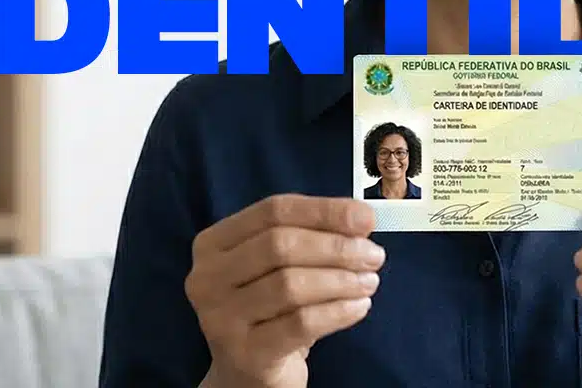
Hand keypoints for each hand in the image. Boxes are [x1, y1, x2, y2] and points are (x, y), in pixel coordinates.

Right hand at [185, 194, 384, 387]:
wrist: (247, 376)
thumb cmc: (269, 310)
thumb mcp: (280, 266)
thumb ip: (311, 235)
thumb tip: (361, 219)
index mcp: (213, 244)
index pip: (273, 210)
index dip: (324, 210)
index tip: (366, 219)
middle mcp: (206, 278)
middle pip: (280, 245)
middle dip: (336, 247)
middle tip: (374, 256)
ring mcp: (220, 318)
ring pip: (290, 284)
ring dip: (341, 280)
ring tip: (369, 282)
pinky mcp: (245, 354)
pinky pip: (300, 323)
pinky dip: (337, 311)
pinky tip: (359, 307)